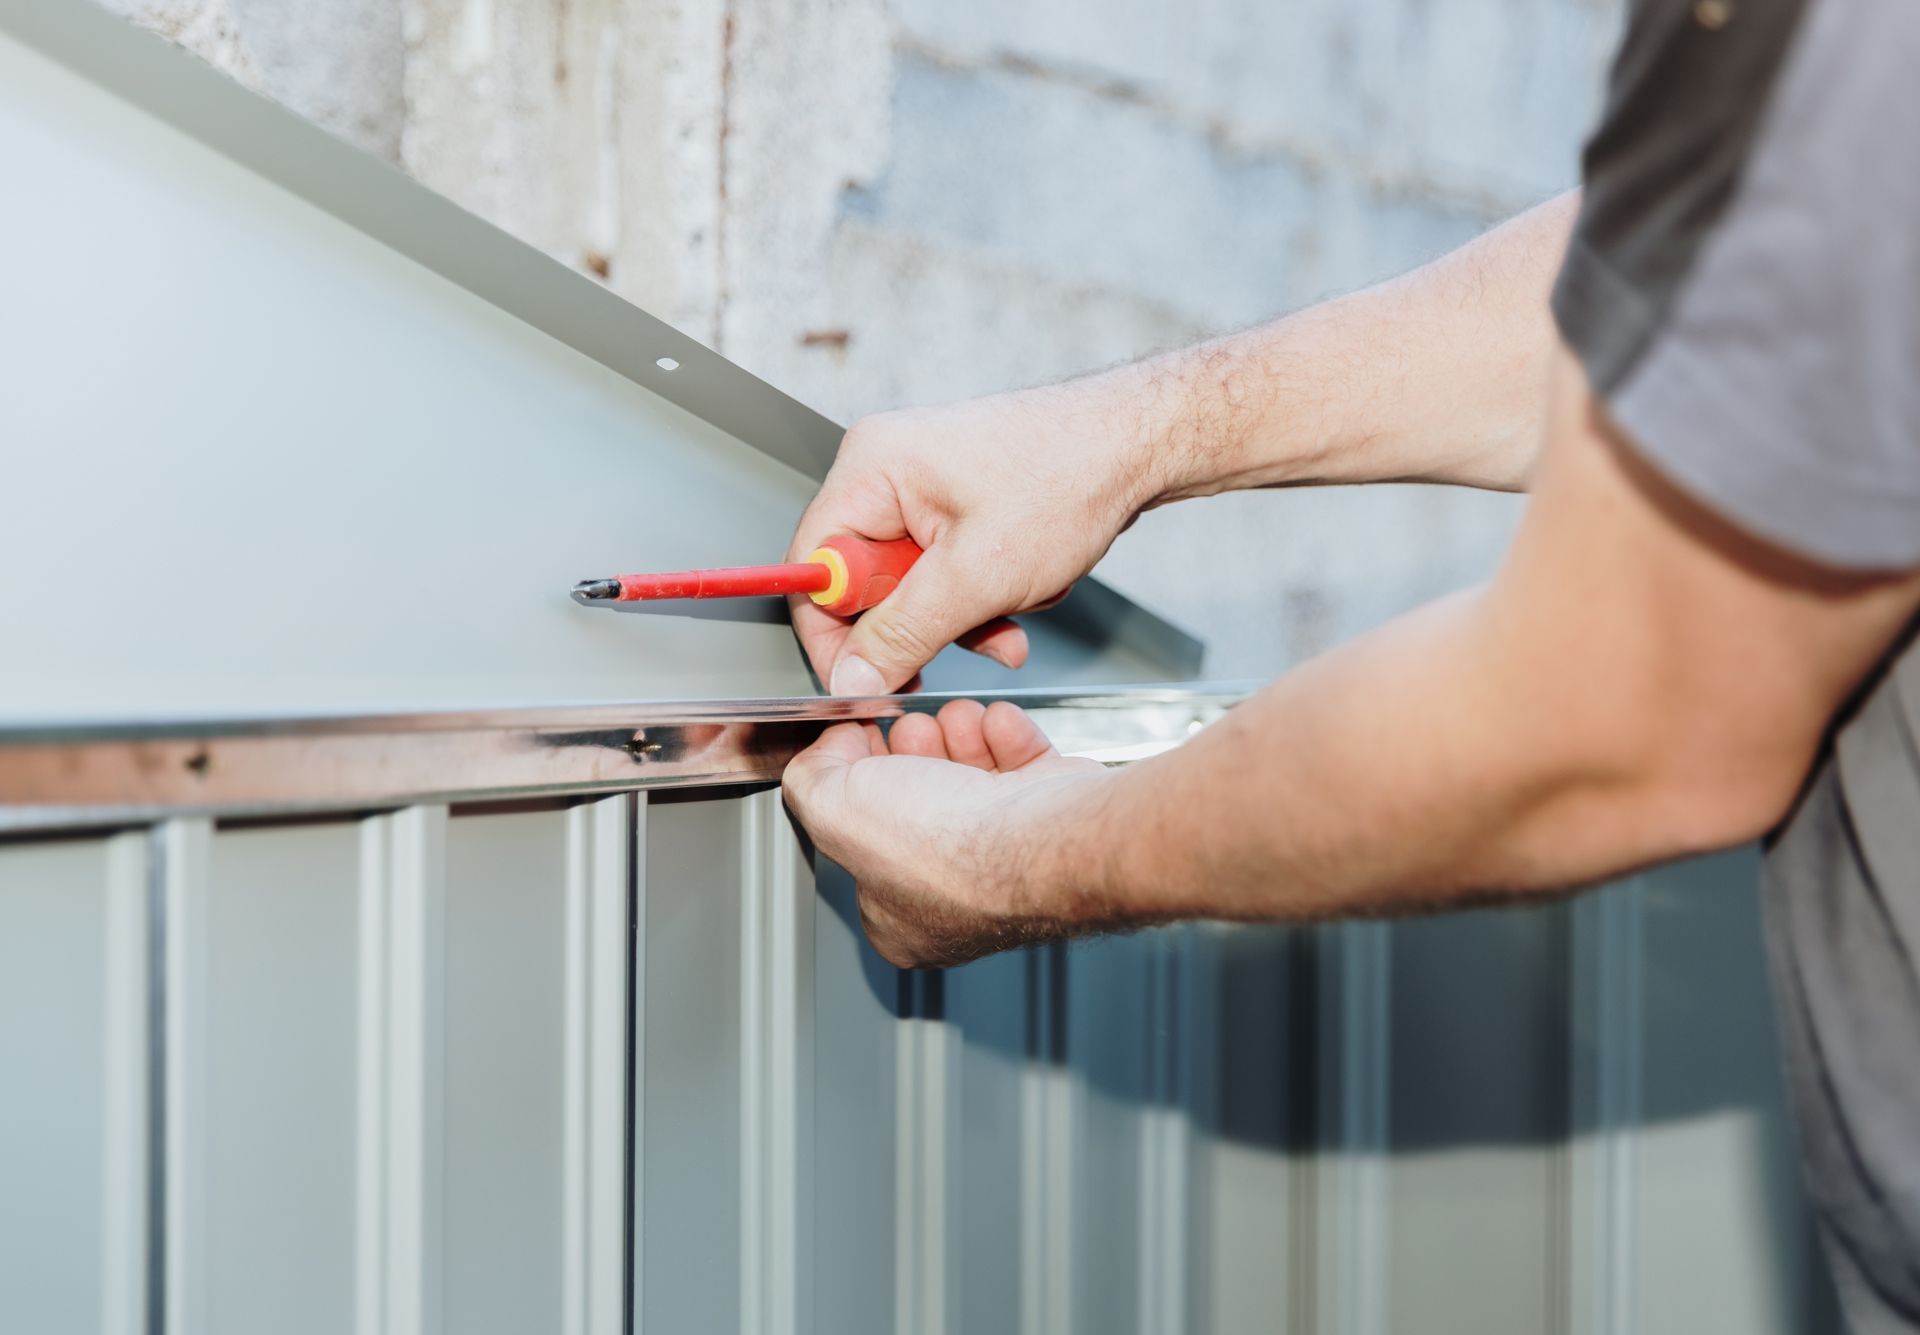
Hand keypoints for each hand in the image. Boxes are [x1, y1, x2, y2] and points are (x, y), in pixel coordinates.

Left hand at [782, 700, 1112, 967]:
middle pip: (919, 798)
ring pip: (972, 776)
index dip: (857, 779)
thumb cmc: (950, 848)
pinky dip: (1007, 734)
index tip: (859, 742)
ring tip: (957, 720)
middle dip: (913, 746)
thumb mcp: (832, 807)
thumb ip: (809, 778)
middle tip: (912, 728)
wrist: (1044, 834)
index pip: (862, 837)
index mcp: (900, 921)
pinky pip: (1023, 763)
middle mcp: (959, 899)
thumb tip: (826, 752)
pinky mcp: (1056, 822)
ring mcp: (1012, 860)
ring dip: (960, 732)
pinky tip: (996, 725)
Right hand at [787, 384, 1163, 695]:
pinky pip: (942, 572)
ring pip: (909, 586)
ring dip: (960, 617)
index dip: (834, 635)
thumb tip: (852, 678)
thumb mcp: (978, 577)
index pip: (812, 569)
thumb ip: (904, 634)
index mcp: (871, 468)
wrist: (1136, 444)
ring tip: (1009, 617)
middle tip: (964, 642)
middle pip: (862, 582)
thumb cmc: (1068, 479)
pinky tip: (1020, 597)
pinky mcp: (953, 503)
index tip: (867, 680)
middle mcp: (885, 469)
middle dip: (921, 626)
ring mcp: (920, 486)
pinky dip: (980, 598)